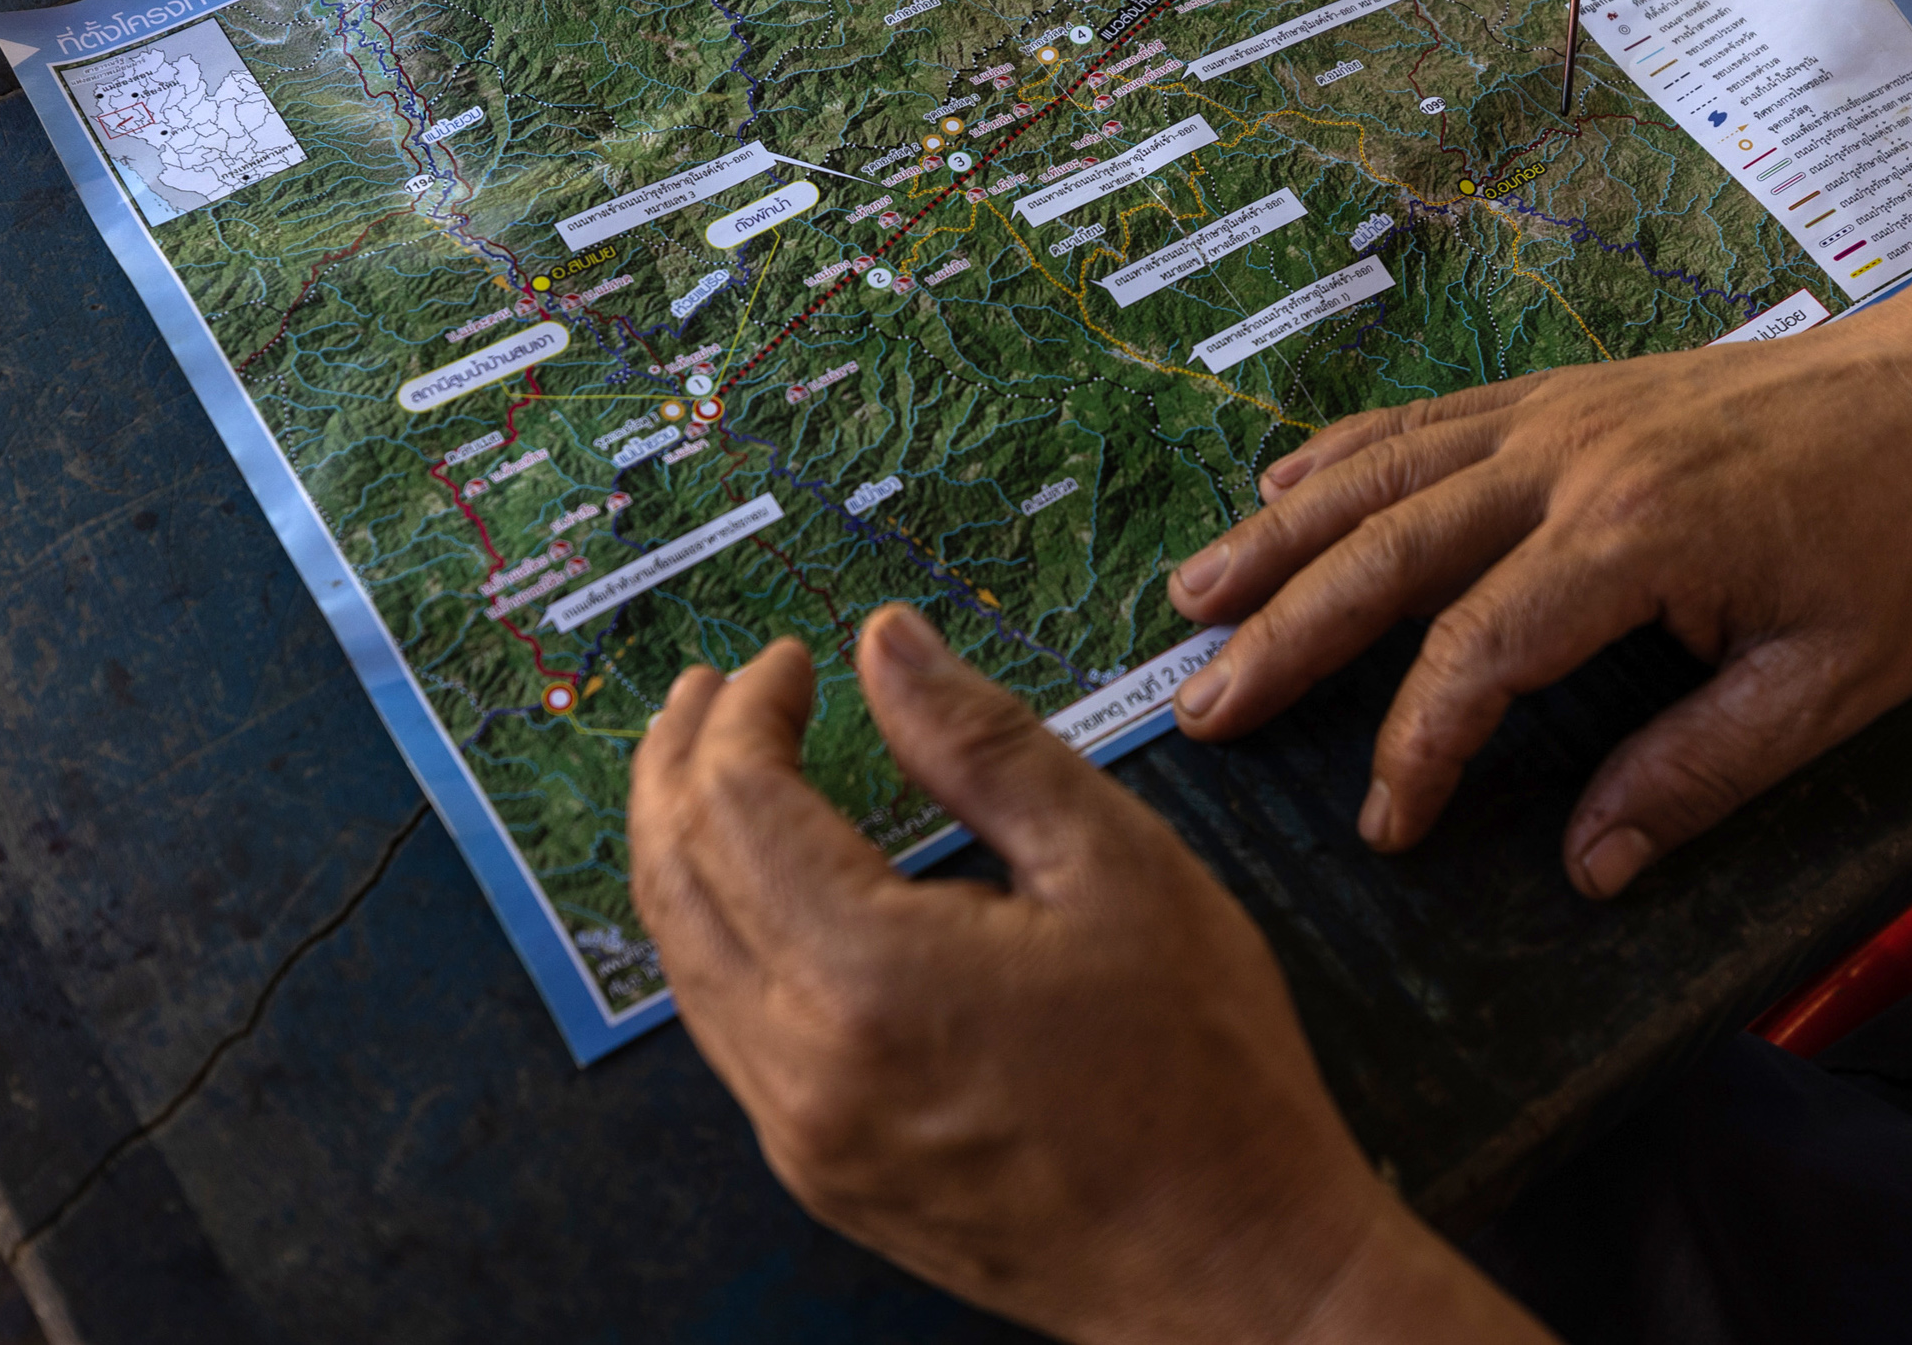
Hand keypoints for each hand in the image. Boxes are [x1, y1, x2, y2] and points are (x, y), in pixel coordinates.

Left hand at [630, 608, 1555, 1344]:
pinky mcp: (820, 1172)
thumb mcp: (1117, 867)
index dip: (749, 712)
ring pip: (685, 962)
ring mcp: (802, 1132)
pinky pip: (727, 1031)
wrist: (1235, 1268)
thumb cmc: (1202, 1071)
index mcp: (870, 977)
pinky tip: (764, 893)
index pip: (739, 804)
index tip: (790, 659)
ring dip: (684, 850)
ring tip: (713, 773)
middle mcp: (804, 1065)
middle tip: (708, 691)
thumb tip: (887, 644)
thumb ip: (984, 745)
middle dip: (678, 766)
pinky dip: (720, 936)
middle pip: (676, 881)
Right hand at [1164, 256, 1911, 898]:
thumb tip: (1590, 866)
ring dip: (1279, 538)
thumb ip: (1701, 771)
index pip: (1480, 651)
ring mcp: (1559, 413)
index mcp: (1640, 535)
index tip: (1388, 824)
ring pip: (1383, 473)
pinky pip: (1425, 419)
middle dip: (1284, 635)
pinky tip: (1280, 486)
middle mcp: (1573, 460)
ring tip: (1191, 598)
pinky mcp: (1564, 393)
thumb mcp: (1836, 682)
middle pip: (1390, 548)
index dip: (1418, 745)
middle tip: (1199, 706)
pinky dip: (1340, 454)